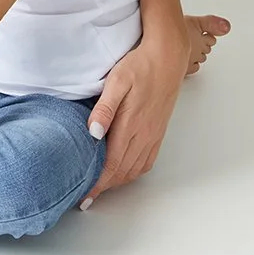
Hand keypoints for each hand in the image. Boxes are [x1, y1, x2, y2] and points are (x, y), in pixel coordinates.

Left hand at [81, 35, 185, 208]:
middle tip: (87, 197)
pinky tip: (124, 170)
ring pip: (135, 169)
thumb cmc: (140, 65)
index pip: (111, 164)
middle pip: (123, 171)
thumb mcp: (116, 81)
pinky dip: (134, 172)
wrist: (168, 57)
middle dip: (105, 187)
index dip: (98, 184)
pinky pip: (147, 160)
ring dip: (118, 181)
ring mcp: (153, 134)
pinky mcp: (158, 131)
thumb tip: (94, 134)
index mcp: (131, 125)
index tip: (85, 197)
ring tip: (101, 187)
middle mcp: (144, 135)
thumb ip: (104, 108)